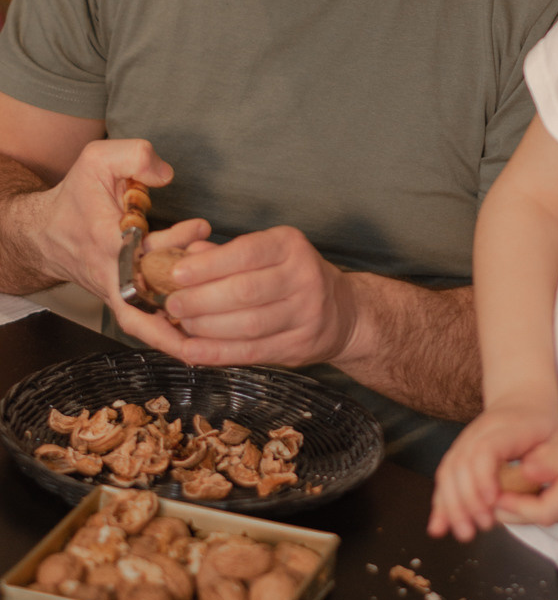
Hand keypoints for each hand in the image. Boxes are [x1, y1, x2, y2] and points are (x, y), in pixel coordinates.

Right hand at [24, 137, 207, 317]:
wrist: (46, 234)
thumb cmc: (77, 197)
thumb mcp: (99, 161)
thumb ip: (135, 157)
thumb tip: (166, 174)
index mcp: (105, 241)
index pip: (142, 249)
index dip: (176, 240)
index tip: (201, 226)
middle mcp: (111, 275)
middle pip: (149, 301)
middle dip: (187, 290)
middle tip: (215, 266)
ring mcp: (117, 294)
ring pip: (149, 324)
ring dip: (182, 324)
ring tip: (218, 306)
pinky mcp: (125, 304)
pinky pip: (149, 327)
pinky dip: (175, 332)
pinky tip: (204, 328)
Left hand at [133, 226, 357, 368]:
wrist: (342, 311)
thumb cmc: (293, 276)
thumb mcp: (268, 252)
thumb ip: (227, 254)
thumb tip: (186, 256)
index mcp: (291, 246)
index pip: (245, 253)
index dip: (208, 265)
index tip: (177, 274)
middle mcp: (304, 277)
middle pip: (244, 291)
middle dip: (201, 299)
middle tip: (173, 303)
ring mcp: (306, 315)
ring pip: (247, 325)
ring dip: (206, 327)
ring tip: (183, 324)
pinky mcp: (300, 346)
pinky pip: (251, 352)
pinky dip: (218, 353)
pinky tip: (194, 350)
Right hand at [428, 397, 557, 542]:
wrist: (524, 402)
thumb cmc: (543, 426)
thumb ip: (549, 460)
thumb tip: (531, 477)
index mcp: (507, 427)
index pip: (485, 449)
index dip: (484, 476)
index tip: (492, 501)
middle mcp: (479, 432)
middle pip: (461, 463)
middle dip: (466, 500)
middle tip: (480, 527)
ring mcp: (465, 441)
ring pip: (448, 471)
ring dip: (451, 505)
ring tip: (464, 533)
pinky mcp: (459, 453)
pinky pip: (445, 477)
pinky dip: (441, 503)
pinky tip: (439, 526)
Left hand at [493, 416, 557, 526]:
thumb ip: (555, 457)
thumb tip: (524, 471)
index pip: (541, 512)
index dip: (514, 506)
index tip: (492, 492)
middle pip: (539, 518)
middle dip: (510, 510)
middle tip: (484, 493)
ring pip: (548, 516)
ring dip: (522, 507)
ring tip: (497, 487)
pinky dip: (538, 503)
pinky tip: (525, 487)